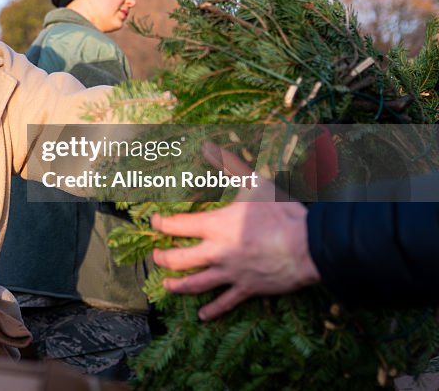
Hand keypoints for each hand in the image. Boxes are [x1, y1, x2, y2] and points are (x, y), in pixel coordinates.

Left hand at [150, 143, 319, 319]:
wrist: (308, 246)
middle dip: (163, 258)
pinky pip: (225, 302)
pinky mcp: (247, 289)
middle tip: (156, 256)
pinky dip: (213, 310)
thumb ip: (230, 167)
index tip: (154, 222)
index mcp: (216, 226)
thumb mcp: (254, 184)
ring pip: (196, 284)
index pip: (177, 226)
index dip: (161, 224)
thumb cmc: (281, 213)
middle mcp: (217, 252)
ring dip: (178, 286)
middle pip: (179, 259)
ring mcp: (231, 273)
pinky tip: (203, 315)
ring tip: (167, 286)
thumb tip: (212, 147)